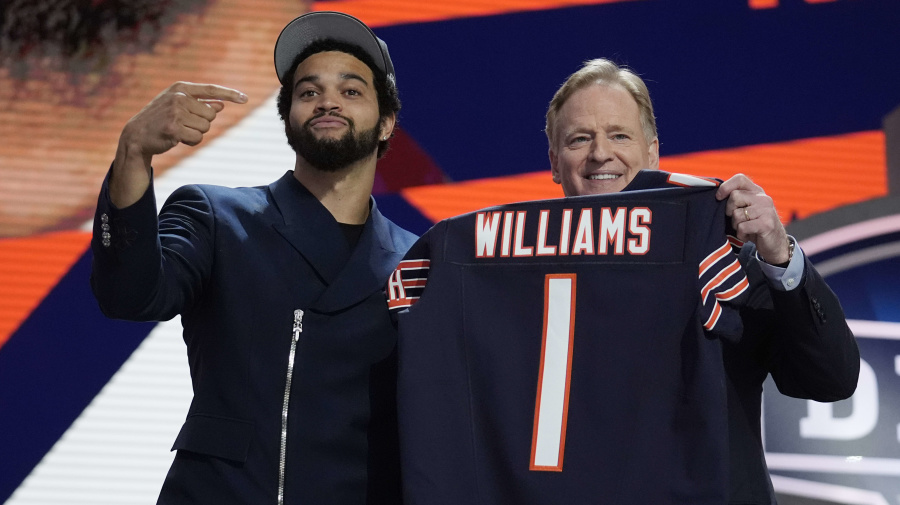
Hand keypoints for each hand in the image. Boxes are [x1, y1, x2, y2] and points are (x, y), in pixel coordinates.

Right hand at [110, 82, 247, 207]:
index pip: (211, 89)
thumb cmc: (161, 119)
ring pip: (205, 128)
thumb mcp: (179, 106)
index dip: (230, 94)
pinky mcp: (174, 128)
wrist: (136, 134)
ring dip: (195, 133)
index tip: (245, 99)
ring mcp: (176, 112)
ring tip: (178, 130)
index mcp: (180, 88)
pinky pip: (198, 138)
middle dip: (201, 123)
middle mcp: (179, 97)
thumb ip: (199, 104)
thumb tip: (221, 105)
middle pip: (211, 115)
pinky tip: (177, 138)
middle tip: (183, 124)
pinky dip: (191, 142)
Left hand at [716, 174, 790, 264]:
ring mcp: (766, 210)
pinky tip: (748, 236)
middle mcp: (763, 198)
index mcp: (756, 192)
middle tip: (737, 220)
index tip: (719, 197)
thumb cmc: (754, 225)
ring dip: (736, 226)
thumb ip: (736, 200)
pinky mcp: (766, 224)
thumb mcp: (747, 208)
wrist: (774, 244)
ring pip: (736, 214)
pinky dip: (741, 234)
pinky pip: (742, 227)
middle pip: (734, 196)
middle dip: (729, 211)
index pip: (740, 178)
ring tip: (745, 229)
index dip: (726, 186)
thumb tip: (716, 195)